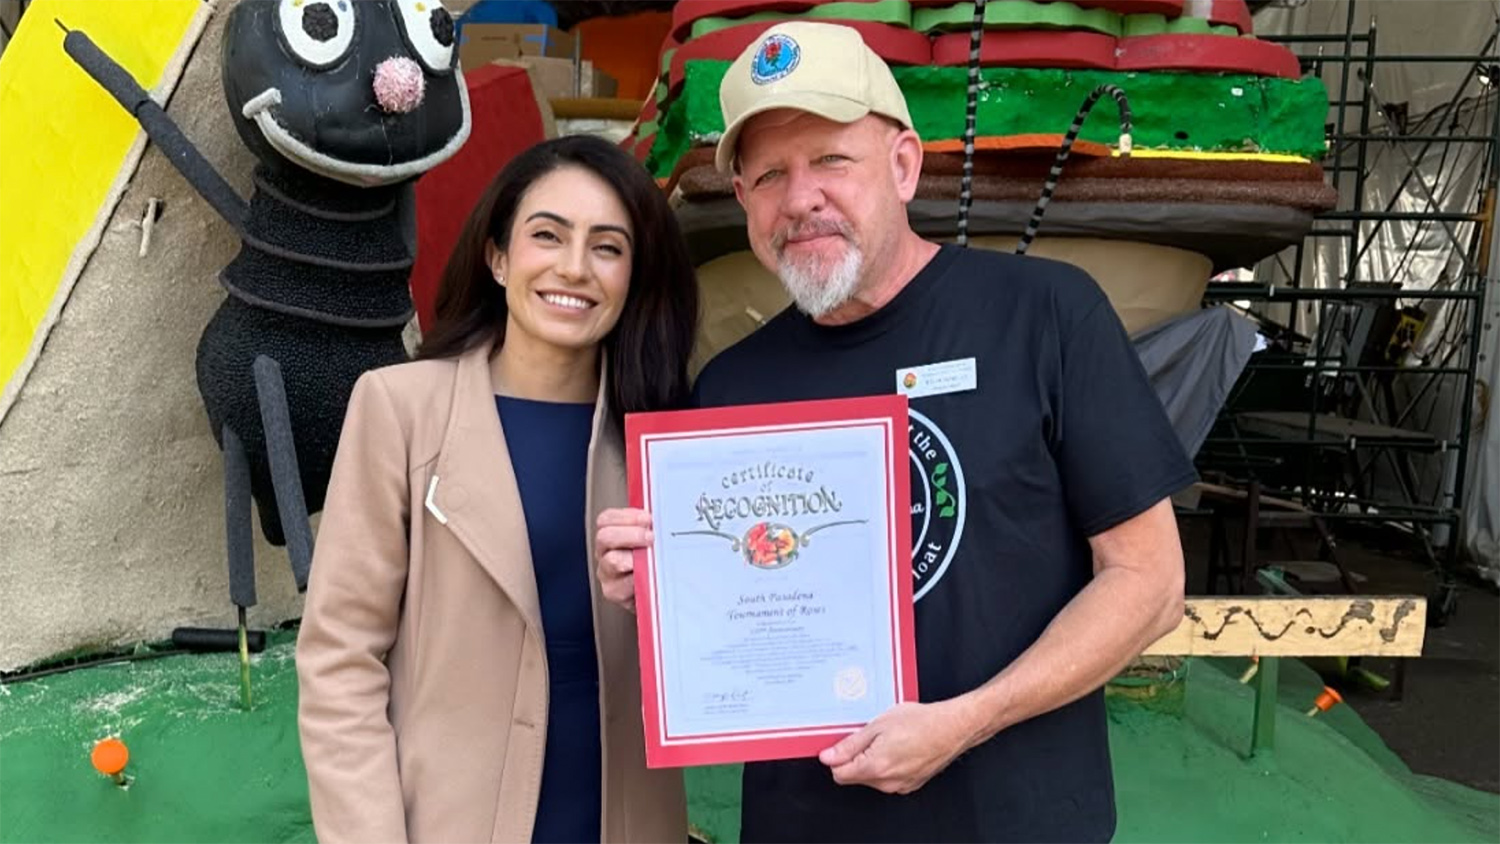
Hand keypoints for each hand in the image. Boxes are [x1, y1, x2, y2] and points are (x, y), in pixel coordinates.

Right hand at [594, 508, 652, 611]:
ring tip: (652, 558)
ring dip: (635, 557)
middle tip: (650, 537)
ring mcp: (608, 575)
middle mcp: (605, 555)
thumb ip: (651, 529)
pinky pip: (624, 585)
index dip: (626, 516)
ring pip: (613, 560)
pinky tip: (652, 577)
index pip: (607, 519)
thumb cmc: (654, 565)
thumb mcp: (650, 543)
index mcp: (612, 538)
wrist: (656, 596)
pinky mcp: (616, 594)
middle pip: (605, 537)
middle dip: (630, 534)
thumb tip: (663, 517)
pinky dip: (640, 579)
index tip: (647, 518)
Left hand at [819, 700, 978, 794]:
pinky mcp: (910, 784)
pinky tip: (897, 747)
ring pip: (871, 778)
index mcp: (875, 766)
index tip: (838, 745)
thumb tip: (829, 756)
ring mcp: (900, 785)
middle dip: (854, 759)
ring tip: (886, 739)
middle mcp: (887, 782)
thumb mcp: (879, 725)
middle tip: (867, 736)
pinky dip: (887, 765)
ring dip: (871, 761)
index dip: (836, 757)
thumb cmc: (922, 722)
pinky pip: (888, 779)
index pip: (839, 773)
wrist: (952, 728)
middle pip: (854, 777)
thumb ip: (851, 744)